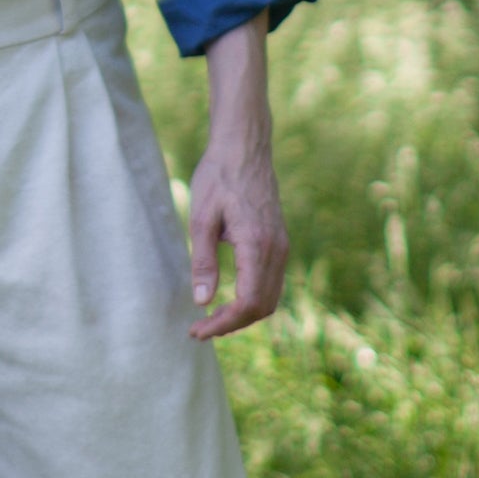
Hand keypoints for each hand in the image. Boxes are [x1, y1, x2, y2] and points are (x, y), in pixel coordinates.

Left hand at [189, 14, 288, 339]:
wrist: (244, 146)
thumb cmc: (218, 177)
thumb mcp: (201, 218)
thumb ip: (204, 262)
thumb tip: (202, 302)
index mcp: (257, 245)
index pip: (247, 303)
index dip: (222, 324)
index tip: (196, 330)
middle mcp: (276, 249)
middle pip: (262, 308)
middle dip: (232, 325)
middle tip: (200, 329)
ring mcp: (282, 245)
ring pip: (270, 298)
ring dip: (243, 315)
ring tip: (211, 319)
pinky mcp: (279, 241)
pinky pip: (272, 282)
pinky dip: (253, 299)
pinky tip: (229, 297)